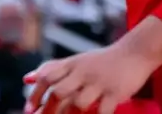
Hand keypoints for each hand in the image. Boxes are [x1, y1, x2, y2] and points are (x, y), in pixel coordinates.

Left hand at [24, 45, 152, 113]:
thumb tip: (27, 79)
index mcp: (72, 64)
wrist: (134, 53)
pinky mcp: (116, 92)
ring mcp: (99, 82)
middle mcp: (83, 72)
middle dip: (48, 109)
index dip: (36, 94)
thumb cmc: (103, 61)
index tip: (29, 109)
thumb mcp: (76, 61)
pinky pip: (103, 110)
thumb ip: (53, 69)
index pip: (47, 77)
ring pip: (78, 103)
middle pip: (59, 92)